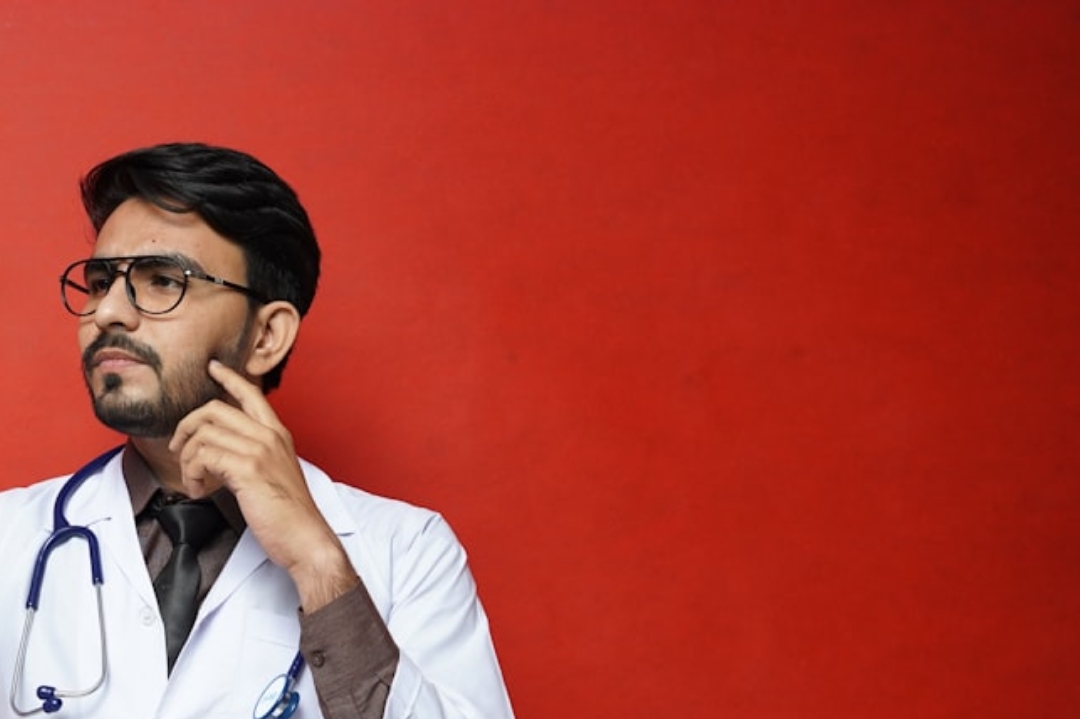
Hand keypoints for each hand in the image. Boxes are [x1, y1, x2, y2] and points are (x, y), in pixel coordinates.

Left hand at [168, 360, 357, 610]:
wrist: (305, 537)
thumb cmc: (288, 513)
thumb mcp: (273, 474)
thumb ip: (250, 456)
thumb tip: (217, 454)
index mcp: (278, 434)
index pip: (252, 394)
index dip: (229, 377)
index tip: (213, 368)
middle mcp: (270, 436)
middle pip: (214, 410)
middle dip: (186, 427)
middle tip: (177, 450)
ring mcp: (260, 451)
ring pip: (203, 435)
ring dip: (187, 461)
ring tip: (193, 483)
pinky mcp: (248, 469)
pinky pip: (204, 457)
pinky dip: (192, 475)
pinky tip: (199, 490)